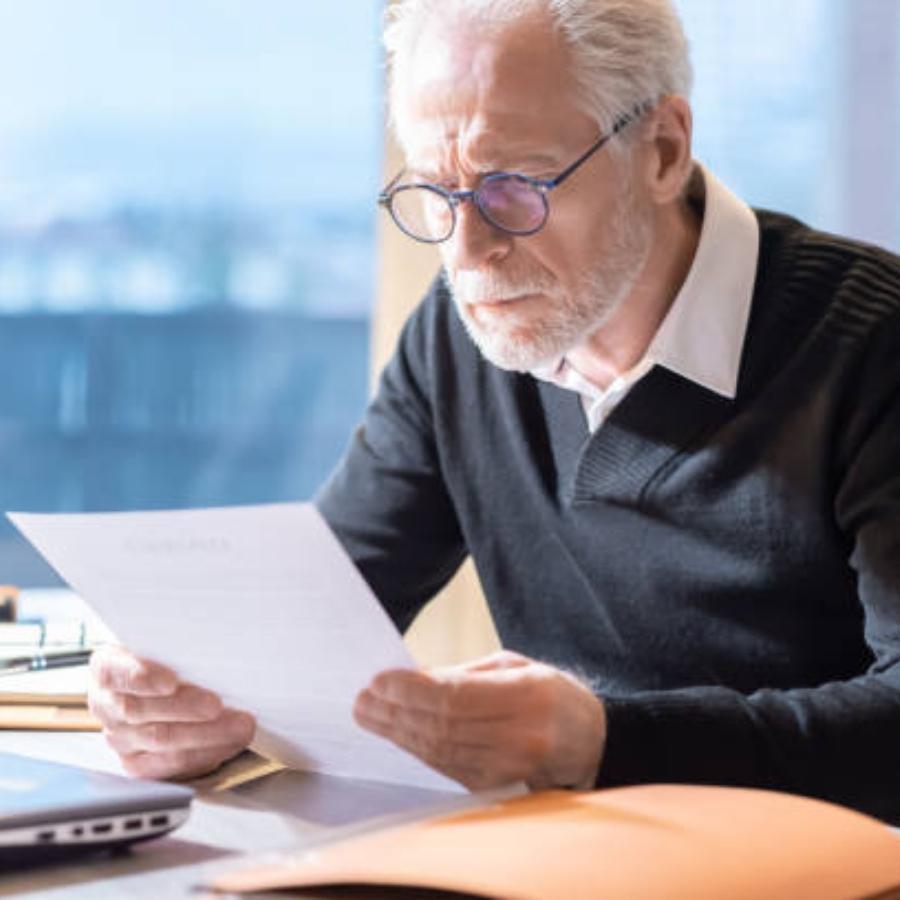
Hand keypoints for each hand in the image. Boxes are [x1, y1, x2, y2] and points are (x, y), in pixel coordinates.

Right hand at [88, 645, 255, 779]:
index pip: (114, 674)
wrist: (162, 679)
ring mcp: (119, 737)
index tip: (170, 681)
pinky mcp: (138, 763)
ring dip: (205, 734)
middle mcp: (106, 705)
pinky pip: (171, 765)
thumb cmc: (168, 655)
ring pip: (160, 740)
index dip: (142, 678)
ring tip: (238, 725)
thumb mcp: (166, 641)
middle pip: (140, 711)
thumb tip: (211, 645)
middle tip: (217, 704)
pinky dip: (205, 753)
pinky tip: (229, 742)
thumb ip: (177, 645)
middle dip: (185, 708)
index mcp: (107, 667)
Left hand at [353, 650, 605, 790]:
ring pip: (441, 750)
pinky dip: (419, 750)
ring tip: (370, 715)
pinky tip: (397, 734)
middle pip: (443, 726)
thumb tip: (412, 678)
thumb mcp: (513, 666)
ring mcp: (510, 766)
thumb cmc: (548, 692)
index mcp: (528, 694)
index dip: (413, 690)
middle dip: (396, 712)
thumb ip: (465, 674)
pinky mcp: (498, 785)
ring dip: (399, 733)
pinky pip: (448, 767)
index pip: (456, 697)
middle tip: (363, 701)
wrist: (588, 739)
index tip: (379, 680)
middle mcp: (521, 735)